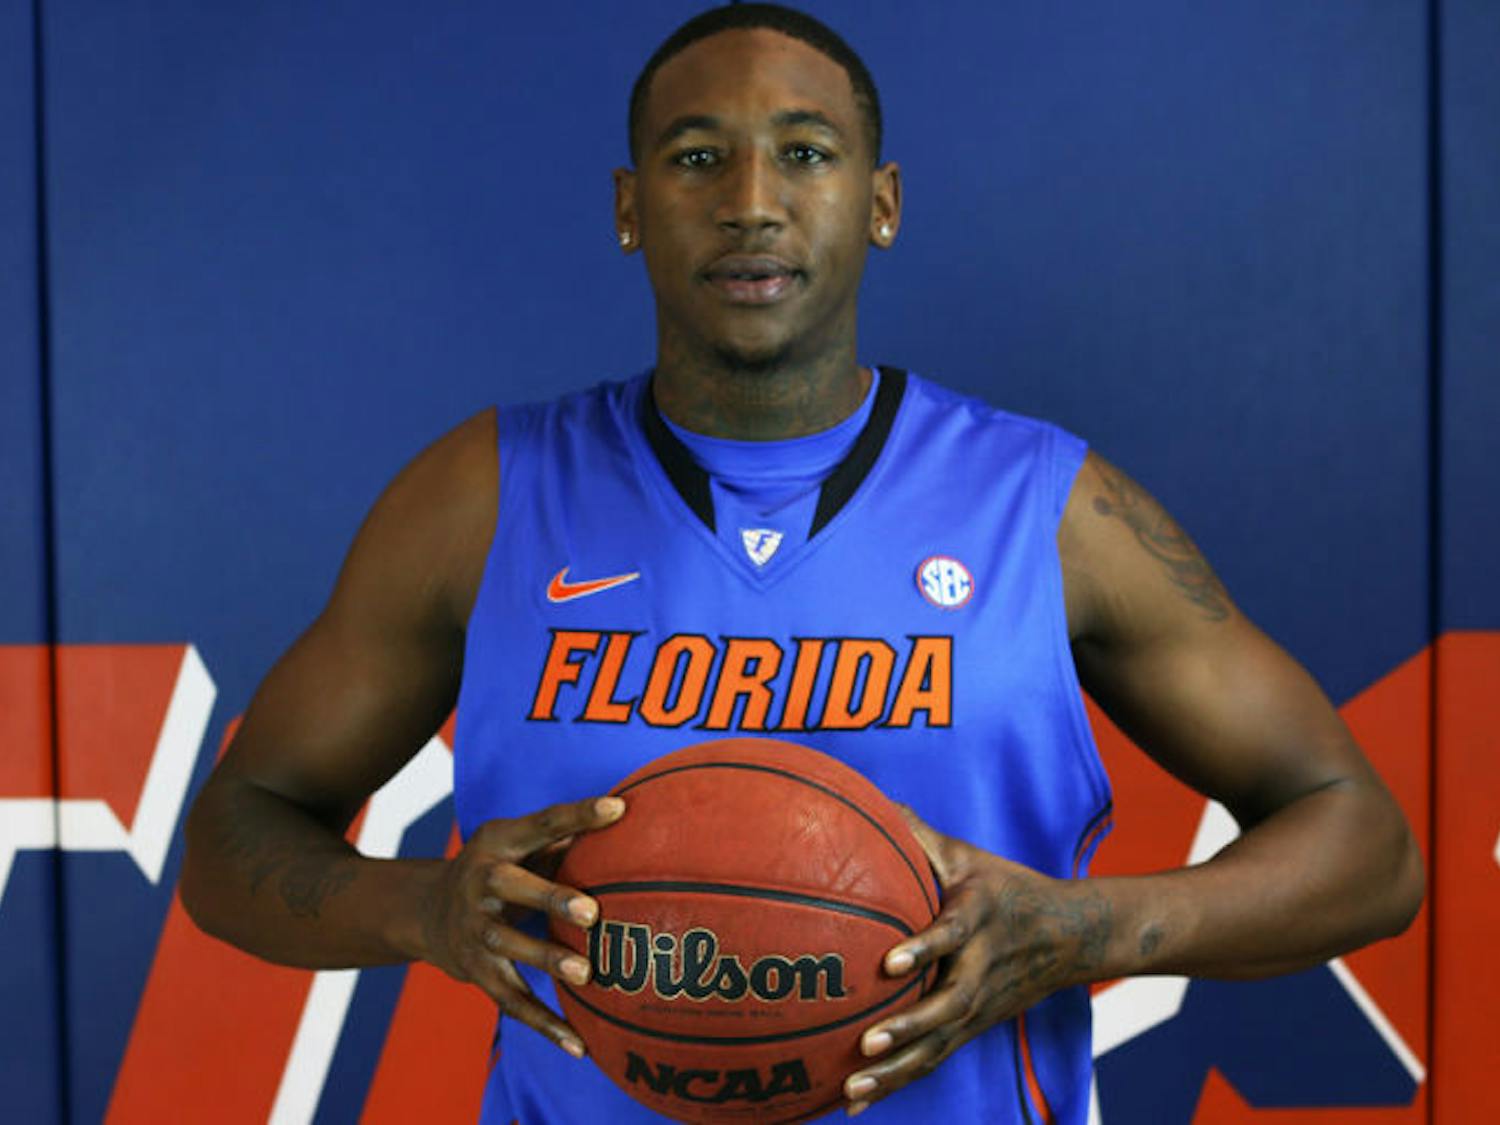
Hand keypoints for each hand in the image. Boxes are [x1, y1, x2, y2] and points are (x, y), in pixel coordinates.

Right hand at [417, 795, 625, 1057]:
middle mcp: (479, 883)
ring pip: (508, 946)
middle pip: (512, 887)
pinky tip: (579, 1046)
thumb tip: (630, 822)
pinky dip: (544, 1024)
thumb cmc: (501, 868)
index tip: (617, 809)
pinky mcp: (476, 972)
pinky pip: (510, 1000)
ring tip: (586, 973)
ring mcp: (473, 929)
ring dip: (545, 959)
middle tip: (591, 911)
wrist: (426, 911)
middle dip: (550, 898)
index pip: (541, 825)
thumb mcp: (519, 843)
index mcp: (498, 843)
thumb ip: (564, 837)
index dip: (578, 815)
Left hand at [843, 808, 1112, 1114]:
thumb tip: (871, 800)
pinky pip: (933, 1060)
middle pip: (949, 1007)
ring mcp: (980, 1007)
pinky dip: (896, 1083)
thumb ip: (919, 835)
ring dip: (896, 1071)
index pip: (953, 934)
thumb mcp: (968, 856)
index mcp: (980, 920)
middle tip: (867, 1041)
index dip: (925, 948)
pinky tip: (852, 1103)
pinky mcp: (972, 1030)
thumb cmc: (1004, 887)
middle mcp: (982, 969)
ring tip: (851, 1089)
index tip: (890, 963)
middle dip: (909, 1028)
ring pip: (939, 1045)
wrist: (1072, 936)